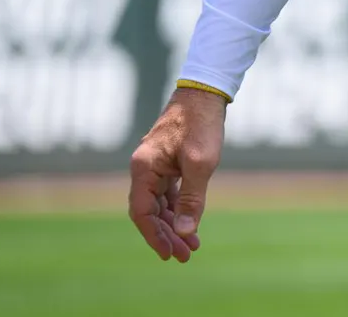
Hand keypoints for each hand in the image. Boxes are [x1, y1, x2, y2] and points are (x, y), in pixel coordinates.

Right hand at [128, 88, 226, 261]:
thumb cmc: (202, 124)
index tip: (168, 254)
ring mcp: (154, 165)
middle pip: (149, 212)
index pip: (142, 213)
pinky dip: (178, 207)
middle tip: (185, 255)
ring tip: (191, 245)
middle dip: (166, 235)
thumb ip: (191, 198)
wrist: (205, 93)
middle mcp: (143, 168)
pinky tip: (189, 221)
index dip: (154, 236)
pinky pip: (167, 192)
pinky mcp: (166, 162)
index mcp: (143, 169)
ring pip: (159, 203)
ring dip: (173, 224)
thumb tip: (183, 231)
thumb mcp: (201, 164)